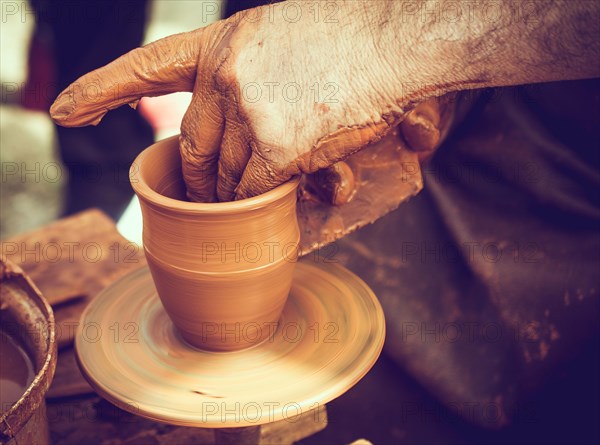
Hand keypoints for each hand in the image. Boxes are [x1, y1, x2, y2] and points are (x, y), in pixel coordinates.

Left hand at [50, 2, 439, 201]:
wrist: (399, 44)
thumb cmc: (350, 42)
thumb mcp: (279, 41)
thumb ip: (245, 82)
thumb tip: (231, 137)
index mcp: (221, 43)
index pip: (147, 67)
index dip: (101, 91)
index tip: (64, 112)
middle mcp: (223, 76)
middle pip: (192, 147)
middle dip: (197, 181)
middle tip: (205, 200)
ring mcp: (247, 112)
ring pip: (225, 178)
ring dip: (235, 198)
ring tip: (251, 204)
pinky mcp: (277, 149)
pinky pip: (253, 193)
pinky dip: (259, 206)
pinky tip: (272, 206)